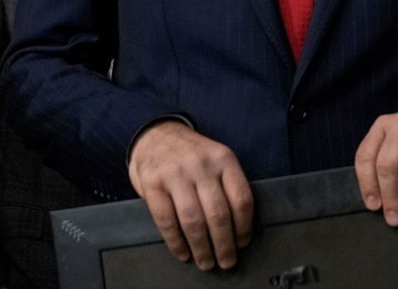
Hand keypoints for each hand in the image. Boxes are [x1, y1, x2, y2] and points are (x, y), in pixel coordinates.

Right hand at [128, 121, 252, 270]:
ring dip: (202, 248)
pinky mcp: (153, 183)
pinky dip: (176, 243)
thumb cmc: (191, 154)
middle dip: (224, 245)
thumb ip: (226, 183)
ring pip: (193, 221)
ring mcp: (175, 173)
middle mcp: (201, 165)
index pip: (241, 199)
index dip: (244, 227)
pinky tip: (183, 253)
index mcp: (223, 158)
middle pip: (218, 214)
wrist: (156, 134)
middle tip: (227, 261)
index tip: (242, 243)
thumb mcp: (215, 157)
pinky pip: (167, 221)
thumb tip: (238, 226)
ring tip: (206, 262)